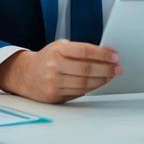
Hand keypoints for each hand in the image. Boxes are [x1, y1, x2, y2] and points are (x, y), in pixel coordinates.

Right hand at [0, 39, 121, 103]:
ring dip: (102, 80)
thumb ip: (79, 50)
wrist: (25, 75)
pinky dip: (92, 88)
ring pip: (85, 83)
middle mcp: (54, 66)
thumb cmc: (47, 59)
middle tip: (118, 68)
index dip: (102, 54)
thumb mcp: (59, 48)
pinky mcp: (55, 95)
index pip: (85, 51)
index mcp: (57, 50)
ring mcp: (54, 82)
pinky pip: (79, 92)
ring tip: (111, 76)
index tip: (115, 56)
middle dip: (106, 69)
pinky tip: (99, 83)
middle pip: (87, 69)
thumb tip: (105, 55)